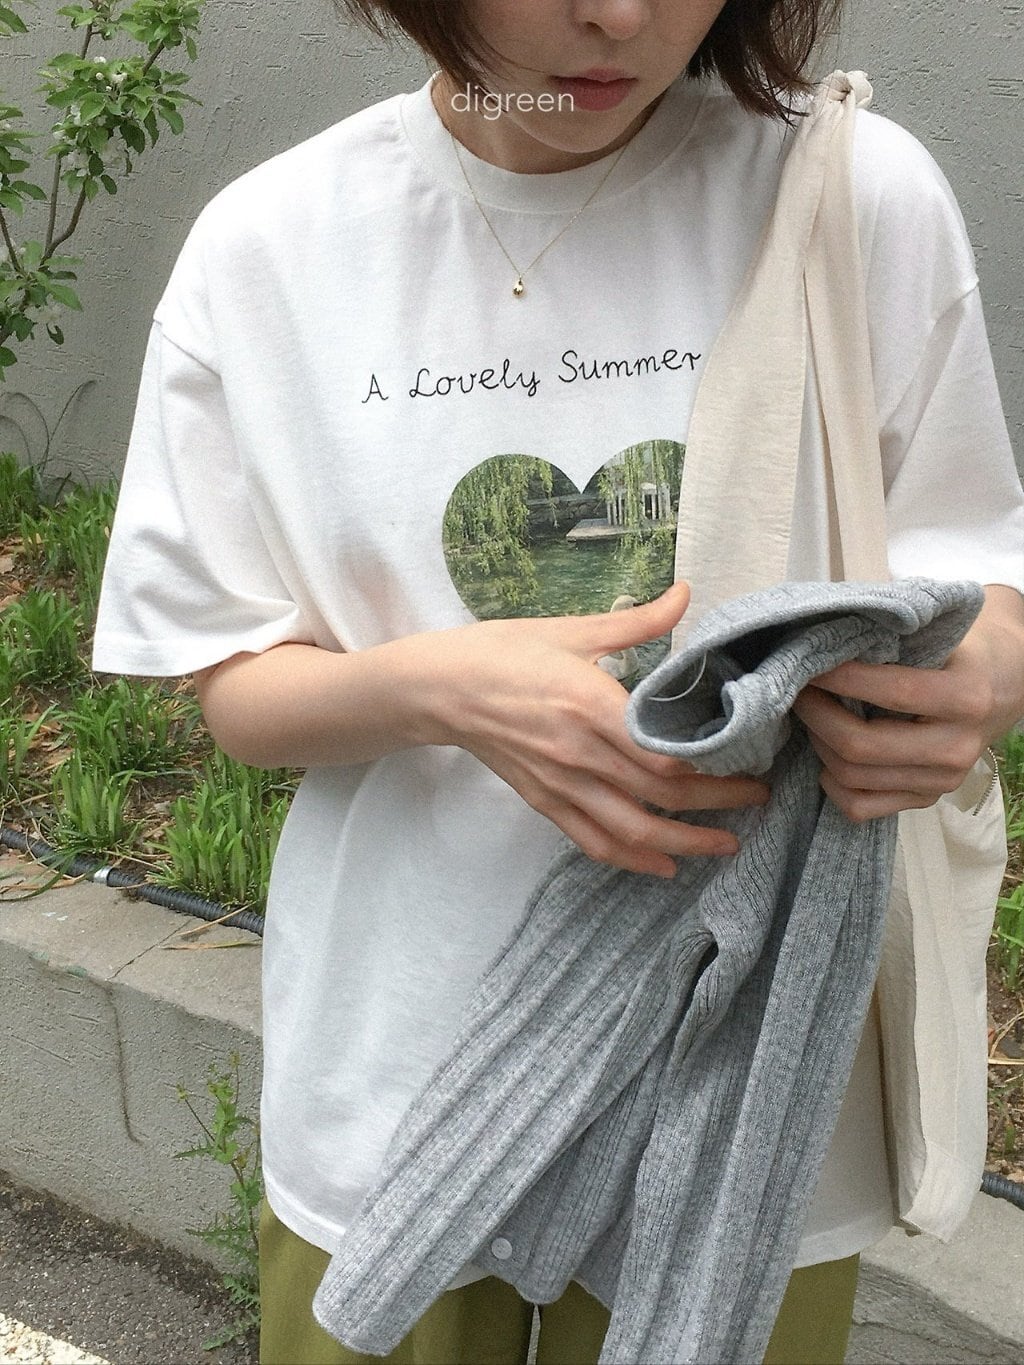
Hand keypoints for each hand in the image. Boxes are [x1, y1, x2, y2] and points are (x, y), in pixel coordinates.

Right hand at [416, 582, 769, 878]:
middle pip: (660, 794)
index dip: (712, 764)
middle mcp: (578, 752)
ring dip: (684, 844)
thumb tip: (685, 593)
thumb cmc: (502, 651)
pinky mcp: (544, 801)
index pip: (662, 751)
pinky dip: (631, 859)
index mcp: (589, 703)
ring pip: (632, 830)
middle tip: (758, 799)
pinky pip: (593, 841)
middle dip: (717, 803)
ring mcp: (560, 783)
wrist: (439, 688)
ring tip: (726, 844)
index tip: (748, 757)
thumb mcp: (570, 629)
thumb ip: (635, 622)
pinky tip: (663, 865)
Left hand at [793, 585, 1023, 821]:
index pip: (892, 692)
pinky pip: (860, 807)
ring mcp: (942, 781)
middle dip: (816, 715)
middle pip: (861, 747)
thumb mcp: (942, 636)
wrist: (1007, 686)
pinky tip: (828, 751)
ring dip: (818, 743)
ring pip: (853, 778)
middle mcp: (957, 748)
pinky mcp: (926, 800)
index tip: (810, 663)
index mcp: (967, 699)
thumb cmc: (964, 653)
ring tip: (811, 715)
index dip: (841, 678)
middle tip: (799, 690)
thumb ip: (894, 642)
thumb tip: (825, 644)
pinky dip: (832, 782)